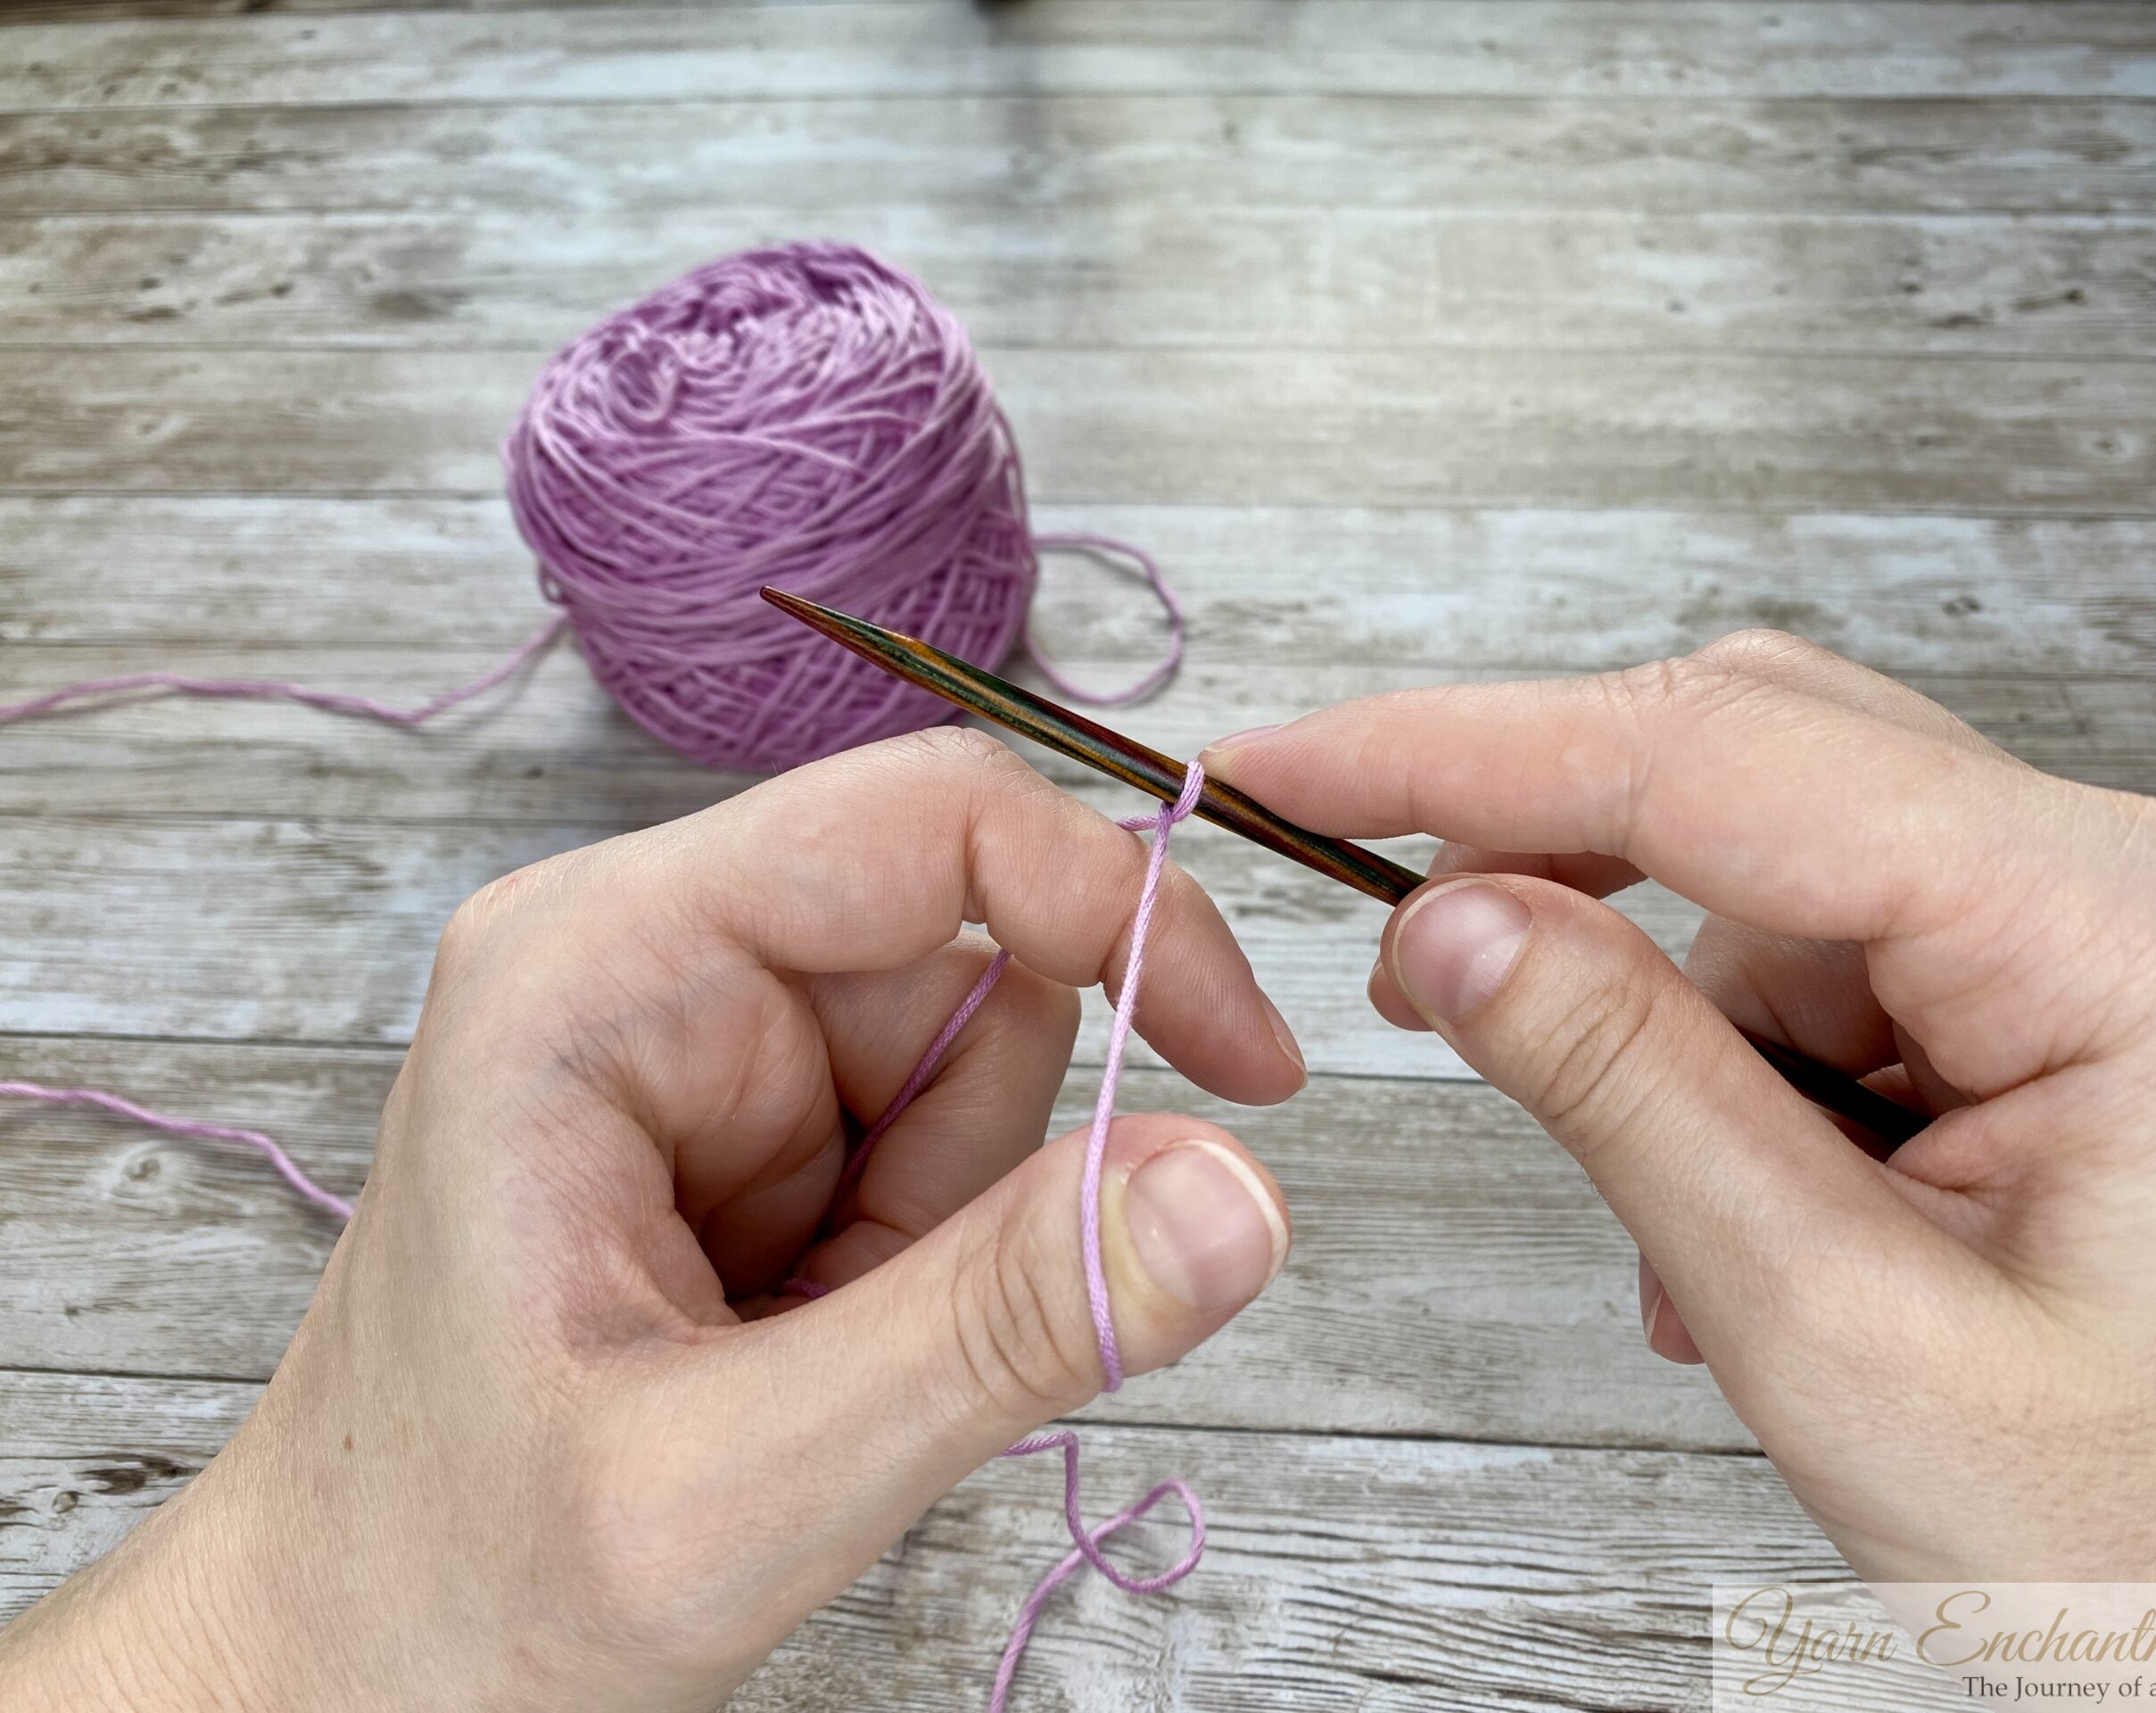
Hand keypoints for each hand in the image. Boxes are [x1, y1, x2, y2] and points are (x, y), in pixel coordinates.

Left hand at [0, 729, 1300, 1712]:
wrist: (334, 1681)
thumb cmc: (448, 1593)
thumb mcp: (741, 1484)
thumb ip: (1000, 1326)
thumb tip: (1244, 1192)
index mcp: (604, 968)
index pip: (931, 824)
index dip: (1121, 911)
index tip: (1255, 1073)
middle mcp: (654, 968)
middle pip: (972, 968)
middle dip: (975, 1177)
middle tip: (852, 1340)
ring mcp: (699, 1053)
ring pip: (974, 1077)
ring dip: (943, 1242)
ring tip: (798, 1368)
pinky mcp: (740, 1137)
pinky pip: (934, 1161)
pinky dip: (915, 1278)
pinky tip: (790, 1362)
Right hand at [1205, 630, 2155, 1580]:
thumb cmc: (2154, 1540)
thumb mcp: (1833, 1327)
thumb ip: (1626, 1091)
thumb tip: (1448, 927)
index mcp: (2117, 934)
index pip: (1723, 758)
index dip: (1464, 750)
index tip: (1294, 765)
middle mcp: (2122, 885)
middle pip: (1749, 758)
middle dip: (1544, 842)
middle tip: (1391, 944)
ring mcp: (2090, 930)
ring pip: (1769, 865)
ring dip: (1653, 1003)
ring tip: (1665, 1217)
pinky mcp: (2052, 989)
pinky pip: (1823, 954)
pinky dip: (1721, 1053)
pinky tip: (1733, 1202)